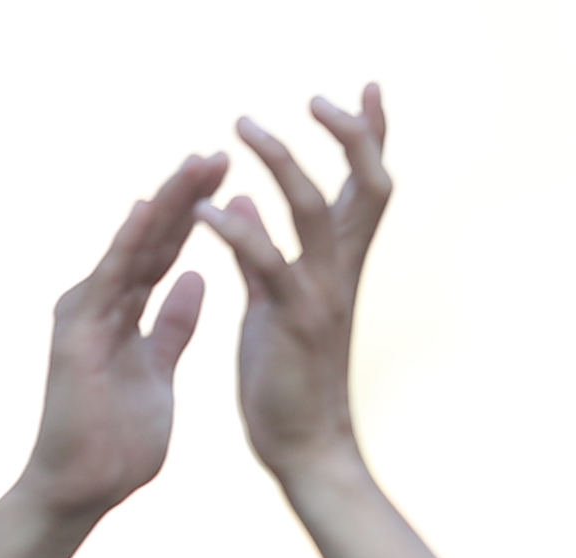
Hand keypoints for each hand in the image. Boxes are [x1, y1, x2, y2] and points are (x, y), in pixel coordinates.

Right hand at [21, 154, 223, 522]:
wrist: (82, 490)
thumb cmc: (117, 444)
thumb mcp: (159, 373)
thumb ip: (173, 326)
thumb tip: (196, 279)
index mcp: (125, 313)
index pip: (164, 252)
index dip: (194, 215)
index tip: (225, 178)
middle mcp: (102, 303)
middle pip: (149, 238)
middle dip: (184, 196)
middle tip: (218, 153)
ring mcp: (86, 314)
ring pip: (132, 248)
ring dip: (165, 205)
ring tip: (198, 164)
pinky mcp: (77, 334)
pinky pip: (109, 280)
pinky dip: (128, 245)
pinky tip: (150, 211)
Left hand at [204, 86, 392, 487]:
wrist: (307, 451)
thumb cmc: (290, 382)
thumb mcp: (275, 306)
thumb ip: (264, 253)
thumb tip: (244, 206)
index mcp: (342, 267)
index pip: (368, 188)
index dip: (372, 137)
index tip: (366, 88)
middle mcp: (342, 274)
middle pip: (367, 185)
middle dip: (351, 134)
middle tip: (316, 98)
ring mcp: (321, 296)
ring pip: (312, 209)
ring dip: (278, 161)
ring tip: (241, 127)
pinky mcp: (291, 323)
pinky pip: (264, 262)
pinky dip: (234, 230)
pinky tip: (203, 210)